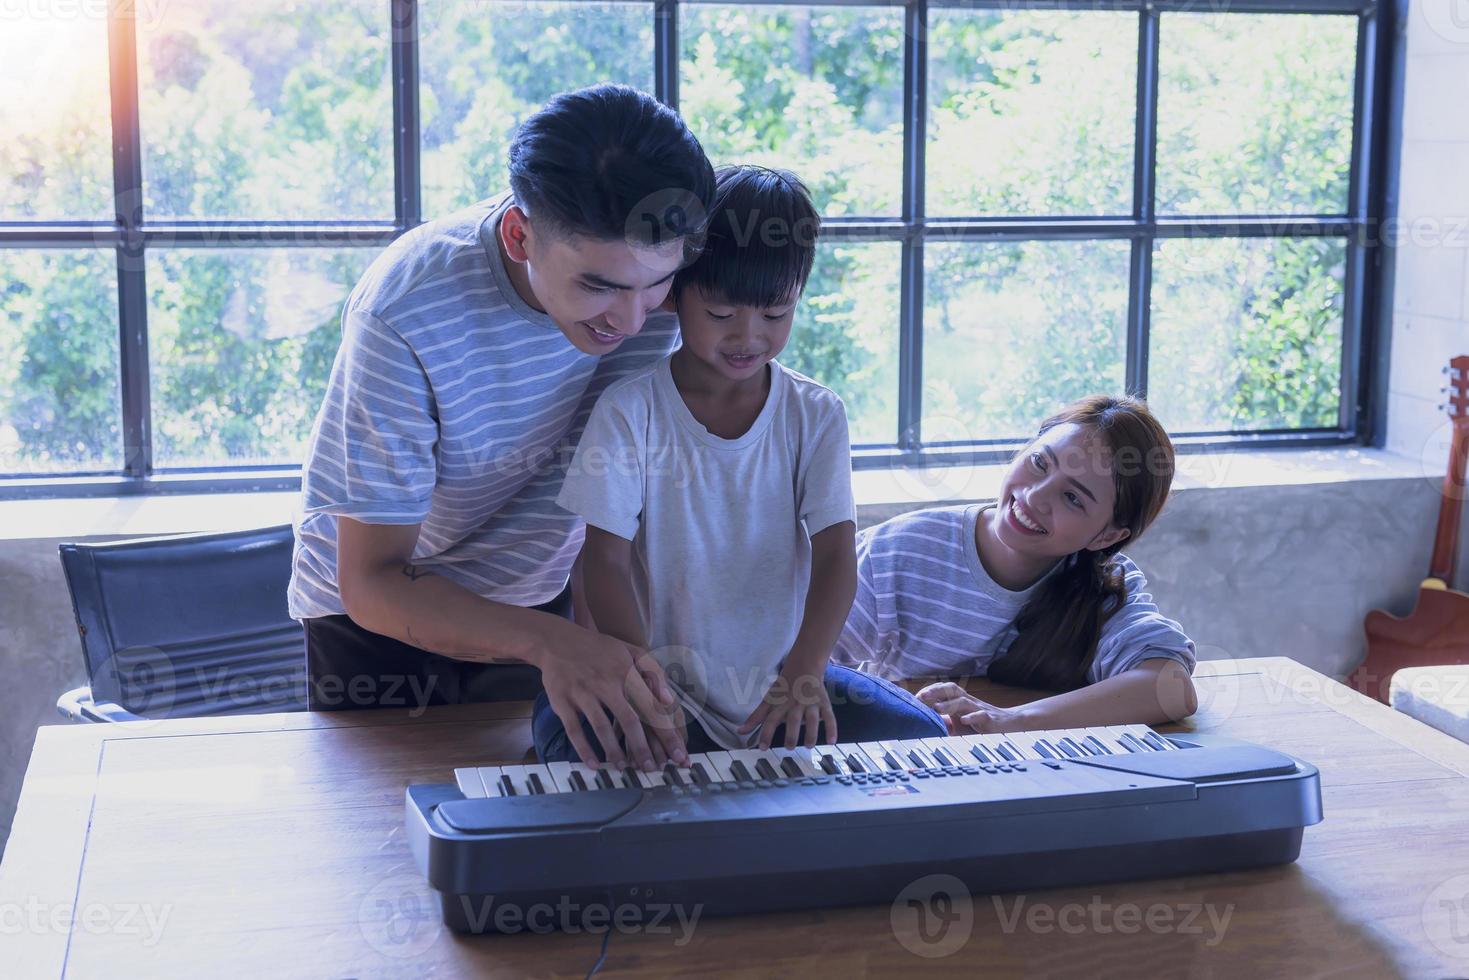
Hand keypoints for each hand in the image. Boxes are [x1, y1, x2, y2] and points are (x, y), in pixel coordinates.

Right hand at [539, 627, 688, 770]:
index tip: (678, 755)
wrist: (556, 640)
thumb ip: (654, 672)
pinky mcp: (562, 701)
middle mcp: (605, 683)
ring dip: (614, 751)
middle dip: (642, 748)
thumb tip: (669, 701)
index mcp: (626, 672)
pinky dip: (584, 749)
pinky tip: (594, 764)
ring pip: (601, 726)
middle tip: (652, 769)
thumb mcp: (631, 651)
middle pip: (629, 720)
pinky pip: (574, 729)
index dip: (666, 733)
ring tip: (624, 768)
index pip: (651, 706)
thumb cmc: (600, 650)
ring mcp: (583, 692)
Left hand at [738, 667, 836, 749]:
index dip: (766, 733)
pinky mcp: (824, 703)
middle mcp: (795, 704)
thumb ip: (756, 717)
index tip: (762, 748)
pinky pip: (829, 716)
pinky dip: (832, 728)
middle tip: (789, 748)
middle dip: (791, 734)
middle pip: (793, 720)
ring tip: (809, 746)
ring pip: (812, 719)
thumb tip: (740, 731)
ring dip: (811, 733)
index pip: (771, 719)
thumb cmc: (784, 687)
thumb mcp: (768, 699)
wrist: (804, 666)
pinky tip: (832, 742)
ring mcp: (811, 704)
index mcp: (781, 704)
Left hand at [917, 682, 1027, 733]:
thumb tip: (924, 725)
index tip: (916, 697)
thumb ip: (944, 722)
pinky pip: (980, 715)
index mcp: (960, 699)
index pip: (944, 689)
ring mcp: (979, 708)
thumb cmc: (979, 722)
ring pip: (963, 702)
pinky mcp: (989, 718)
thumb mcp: (958, 722)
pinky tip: (963, 720)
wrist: (1007, 722)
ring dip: (949, 704)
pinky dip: (972, 717)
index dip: (930, 690)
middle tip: (921, 697)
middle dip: (935, 691)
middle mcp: (968, 701)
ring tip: (937, 708)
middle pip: (951, 690)